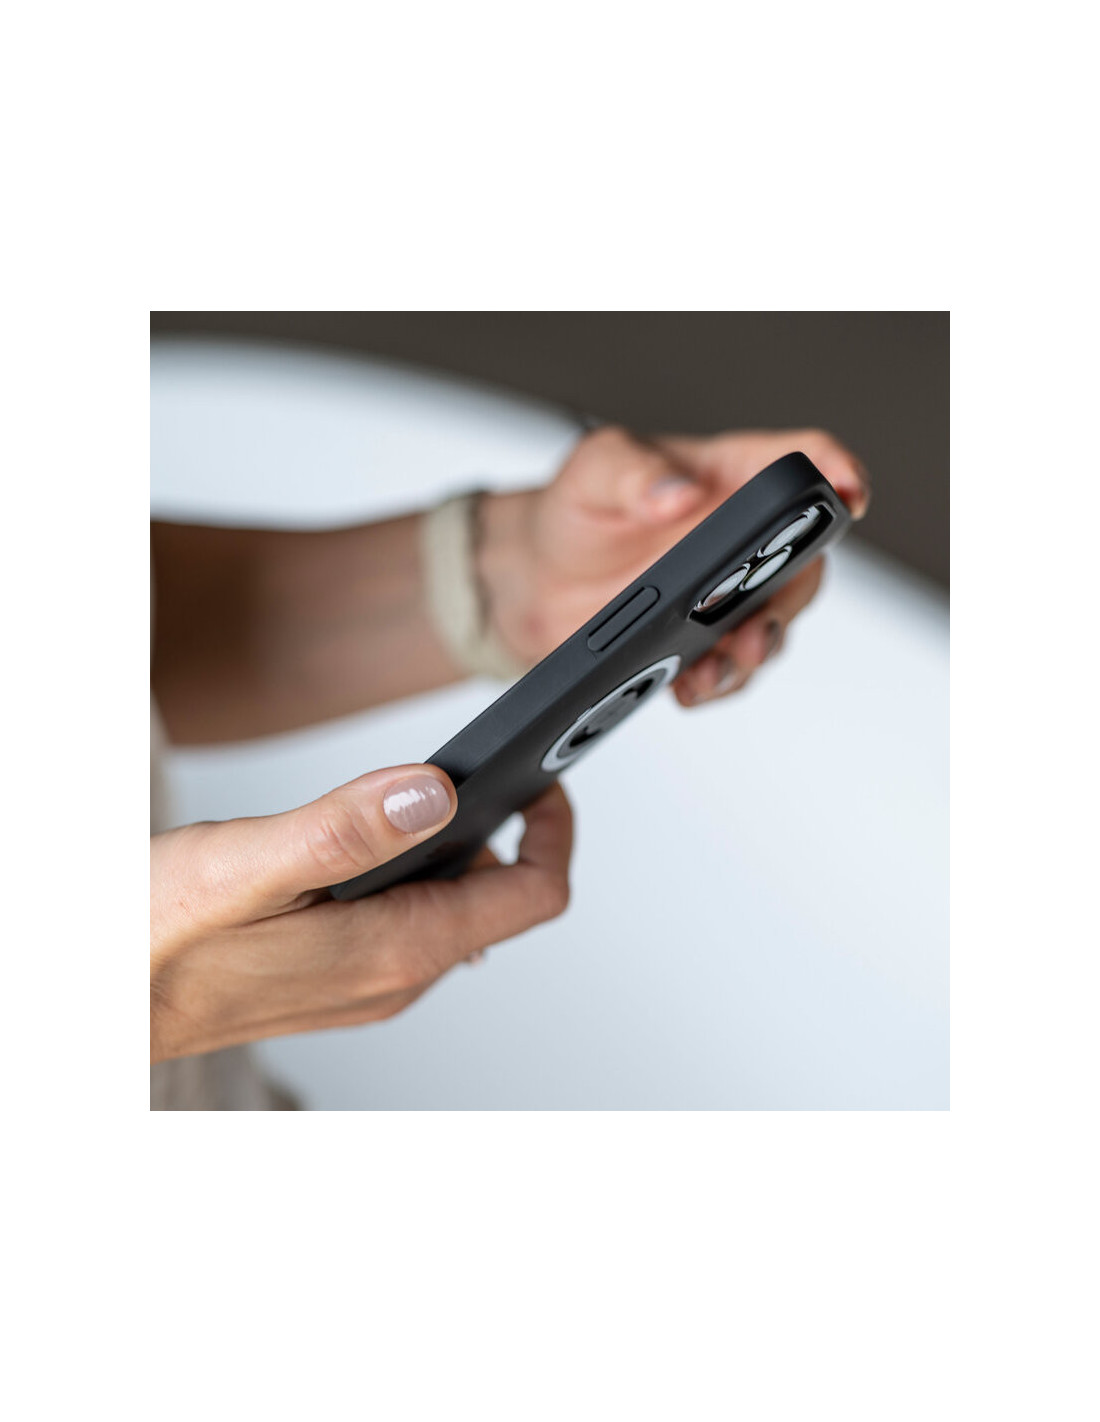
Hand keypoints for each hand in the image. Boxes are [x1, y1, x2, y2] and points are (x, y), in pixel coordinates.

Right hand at [151, 768, 571, 1060]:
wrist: (103, 1001)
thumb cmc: (156, 940)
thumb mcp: (251, 864)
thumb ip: (349, 828)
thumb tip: (436, 793)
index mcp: (397, 948)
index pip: (532, 895)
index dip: (553, 828)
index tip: (542, 778)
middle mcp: (396, 976)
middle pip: (496, 899)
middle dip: (496, 829)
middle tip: (463, 769)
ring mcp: (368, 983)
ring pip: (447, 908)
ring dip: (444, 849)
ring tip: (397, 799)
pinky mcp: (337, 978)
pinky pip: (404, 922)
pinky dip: (404, 875)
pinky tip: (350, 848)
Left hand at [478, 426, 869, 705]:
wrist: (535, 578)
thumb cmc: (578, 508)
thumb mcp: (595, 470)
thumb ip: (634, 474)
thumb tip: (677, 494)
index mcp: (728, 477)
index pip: (796, 462)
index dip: (833, 471)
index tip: (849, 494)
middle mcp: (741, 540)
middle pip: (801, 563)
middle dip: (789, 598)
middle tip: (758, 624)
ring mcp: (726, 596)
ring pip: (771, 627)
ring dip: (753, 652)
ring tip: (714, 668)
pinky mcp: (702, 643)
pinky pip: (731, 669)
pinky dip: (717, 683)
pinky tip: (687, 688)